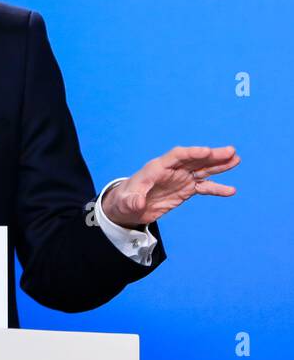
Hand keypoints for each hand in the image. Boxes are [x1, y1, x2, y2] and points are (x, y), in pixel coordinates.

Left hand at [102, 145, 239, 227]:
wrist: (128, 208)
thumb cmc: (124, 200)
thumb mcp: (125, 201)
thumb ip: (131, 200)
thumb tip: (137, 202)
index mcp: (156, 168)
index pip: (176, 155)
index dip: (191, 153)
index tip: (206, 151)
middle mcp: (172, 170)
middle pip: (194, 159)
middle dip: (212, 155)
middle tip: (231, 151)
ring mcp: (180, 179)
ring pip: (202, 170)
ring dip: (219, 165)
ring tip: (236, 160)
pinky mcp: (186, 190)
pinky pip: (204, 187)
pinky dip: (216, 188)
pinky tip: (231, 190)